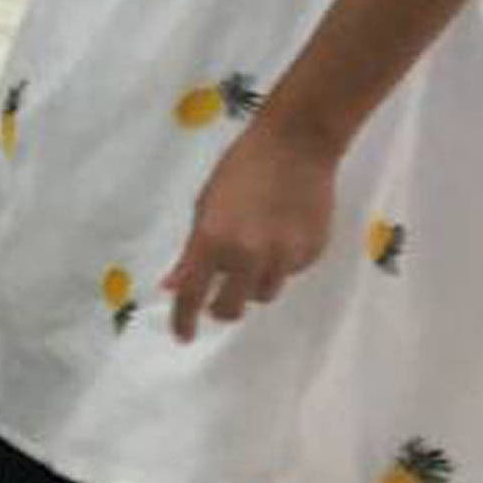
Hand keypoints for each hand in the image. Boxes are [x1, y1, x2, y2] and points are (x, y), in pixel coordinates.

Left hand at [162, 121, 337, 341]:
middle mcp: (248, 254)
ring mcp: (283, 257)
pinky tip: (280, 232)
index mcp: (212, 239)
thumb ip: (191, 251)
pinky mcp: (310, 254)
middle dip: (221, 307)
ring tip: (254, 247)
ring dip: (252, 282)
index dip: (183, 319)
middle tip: (218, 297)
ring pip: (262, 294)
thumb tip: (172, 285)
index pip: (192, 293)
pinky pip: (288, 273)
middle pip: (230, 308)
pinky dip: (279, 264)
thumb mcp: (204, 205)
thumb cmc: (240, 169)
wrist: (295, 145)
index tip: (182, 336)